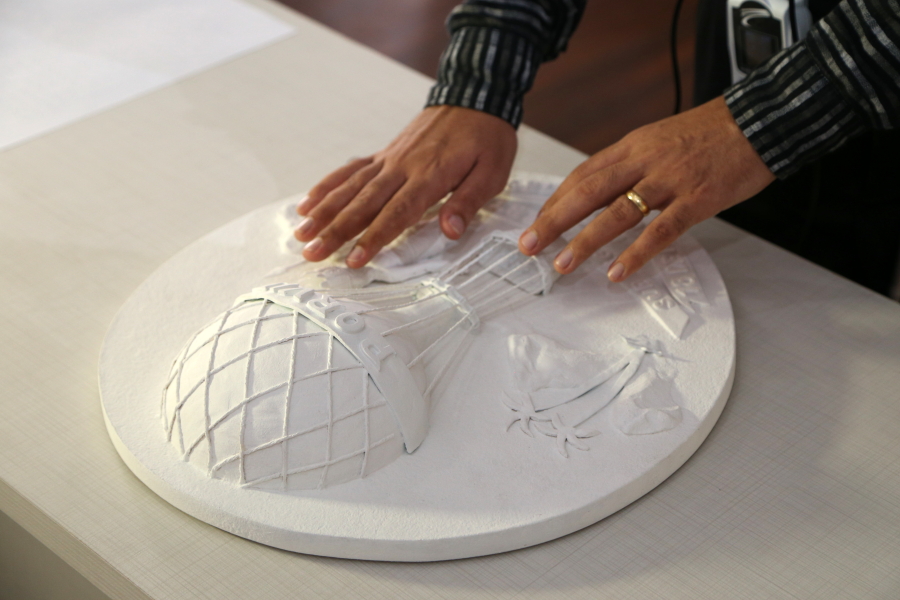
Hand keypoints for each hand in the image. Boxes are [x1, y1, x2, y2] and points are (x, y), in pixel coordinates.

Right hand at [295, 105, 516, 266]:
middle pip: (363, 204)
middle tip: (313, 254)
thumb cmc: (486, 138)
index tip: (354, 260)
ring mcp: (389, 160)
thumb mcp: (492, 172)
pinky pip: (351, 170)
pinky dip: (328, 185)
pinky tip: (308, 202)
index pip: (396, 213)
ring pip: (350, 188)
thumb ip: (469, 202)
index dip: (373, 238)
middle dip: (335, 231)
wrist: (475, 96)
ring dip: (323, 211)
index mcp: (429, 176)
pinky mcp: (384, 154)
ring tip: (301, 234)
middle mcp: (402, 168)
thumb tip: (450, 230)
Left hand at [517, 97, 774, 280]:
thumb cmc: (709, 133)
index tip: (536, 224)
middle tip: (529, 245)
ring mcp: (670, 180)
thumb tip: (599, 192)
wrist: (759, 120)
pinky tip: (617, 272)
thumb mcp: (658, 139)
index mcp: (632, 146)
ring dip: (585, 241)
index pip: (582, 175)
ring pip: (618, 213)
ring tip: (562, 264)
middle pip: (588, 192)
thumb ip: (629, 164)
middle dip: (554, 220)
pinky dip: (636, 253)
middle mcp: (644, 161)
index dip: (556, 202)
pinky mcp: (697, 199)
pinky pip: (661, 230)